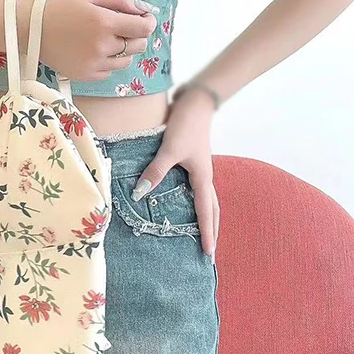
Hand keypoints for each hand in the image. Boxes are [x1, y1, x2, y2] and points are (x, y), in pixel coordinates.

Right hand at [32, 0, 157, 81]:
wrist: (26, 27)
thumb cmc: (57, 5)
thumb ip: (120, 0)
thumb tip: (144, 10)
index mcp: (105, 23)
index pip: (144, 28)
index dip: (148, 21)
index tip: (143, 17)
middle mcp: (102, 47)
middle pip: (138, 46)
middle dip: (136, 34)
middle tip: (123, 25)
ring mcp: (94, 64)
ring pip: (125, 61)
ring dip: (122, 49)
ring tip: (104, 37)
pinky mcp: (84, 75)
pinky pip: (108, 71)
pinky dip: (107, 61)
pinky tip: (93, 49)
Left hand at [131, 87, 219, 257]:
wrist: (196, 101)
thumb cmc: (185, 125)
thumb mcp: (169, 149)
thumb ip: (156, 171)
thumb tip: (140, 194)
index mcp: (202, 177)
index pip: (205, 211)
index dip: (206, 232)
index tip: (208, 253)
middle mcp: (205, 176)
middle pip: (213, 209)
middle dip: (211, 230)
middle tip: (209, 251)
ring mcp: (201, 168)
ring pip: (208, 198)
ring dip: (207, 216)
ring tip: (203, 232)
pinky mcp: (194, 160)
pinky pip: (198, 187)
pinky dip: (197, 200)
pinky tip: (186, 202)